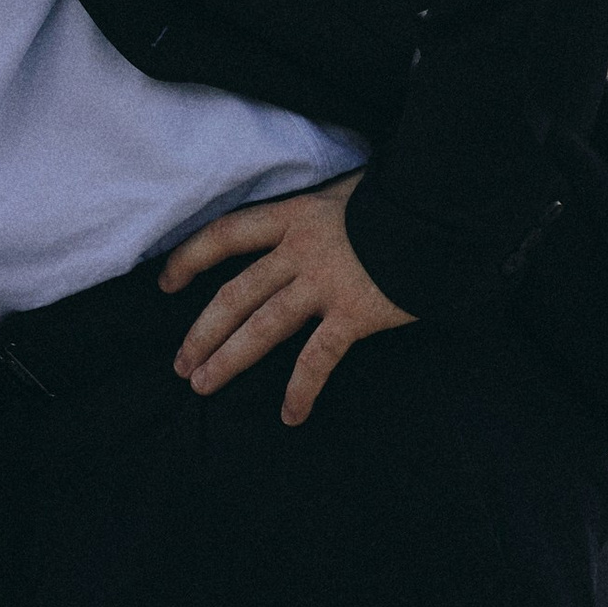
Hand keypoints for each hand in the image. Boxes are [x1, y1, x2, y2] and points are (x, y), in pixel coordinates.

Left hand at [158, 174, 411, 426]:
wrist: (440, 209)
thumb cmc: (398, 199)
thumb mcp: (348, 191)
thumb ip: (322, 213)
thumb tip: (316, 222)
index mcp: (293, 217)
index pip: (226, 234)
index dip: (190, 258)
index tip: (166, 283)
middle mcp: (300, 251)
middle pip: (234, 293)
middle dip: (201, 331)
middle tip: (181, 364)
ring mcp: (325, 283)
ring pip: (262, 326)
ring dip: (228, 358)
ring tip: (203, 386)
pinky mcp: (354, 313)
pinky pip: (318, 358)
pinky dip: (301, 389)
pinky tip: (290, 415)